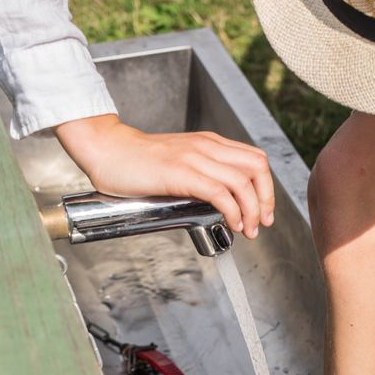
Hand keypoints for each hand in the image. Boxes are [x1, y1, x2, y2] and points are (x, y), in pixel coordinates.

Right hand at [55, 114, 274, 239]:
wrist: (107, 151)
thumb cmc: (137, 163)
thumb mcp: (180, 163)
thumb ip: (201, 175)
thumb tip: (220, 204)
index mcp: (210, 144)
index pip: (255, 160)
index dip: (267, 188)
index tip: (263, 212)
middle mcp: (207, 147)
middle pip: (257, 168)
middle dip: (266, 200)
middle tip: (260, 224)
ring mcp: (194, 158)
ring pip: (243, 182)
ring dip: (252, 211)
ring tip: (247, 230)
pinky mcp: (181, 173)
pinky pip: (220, 192)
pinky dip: (233, 211)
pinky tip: (232, 224)